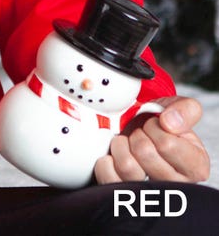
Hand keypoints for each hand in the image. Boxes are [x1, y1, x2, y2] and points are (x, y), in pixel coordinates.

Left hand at [94, 96, 209, 183]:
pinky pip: (109, 177)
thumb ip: (185, 110)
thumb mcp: (179, 110)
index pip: (167, 144)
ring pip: (128, 167)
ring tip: (127, 143)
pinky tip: (115, 155)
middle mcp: (175, 184)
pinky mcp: (125, 193)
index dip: (154, 127)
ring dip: (121, 145)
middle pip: (145, 153)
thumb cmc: (161, 125)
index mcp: (195, 166)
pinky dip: (106, 160)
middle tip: (140, 133)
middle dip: (137, 134)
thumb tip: (169, 122)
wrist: (139, 129)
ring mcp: (149, 192)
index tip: (155, 125)